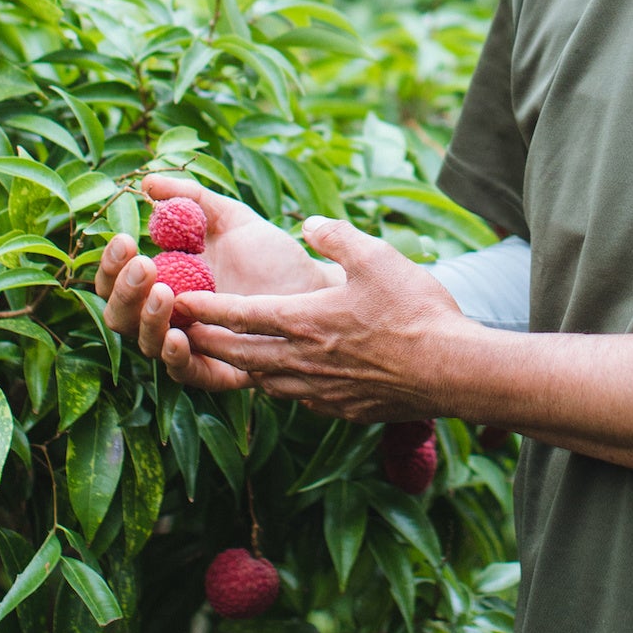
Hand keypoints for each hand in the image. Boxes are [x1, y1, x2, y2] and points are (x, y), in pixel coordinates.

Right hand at [95, 175, 343, 394]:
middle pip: (121, 315)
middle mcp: (171, 317)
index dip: (112, 264)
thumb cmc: (271, 253)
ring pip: (148, 344)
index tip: (125, 239)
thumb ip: (190, 199)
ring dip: (147, 319)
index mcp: (164, 281)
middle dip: (124, 291)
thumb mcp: (228, 218)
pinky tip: (180, 336)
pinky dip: (177, 357)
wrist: (316, 283)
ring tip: (162, 294)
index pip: (118, 281)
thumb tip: (148, 181)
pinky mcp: (222, 369)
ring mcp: (194, 344)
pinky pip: (188, 372)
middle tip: (142, 265)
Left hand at [177, 216, 469, 419]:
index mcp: (304, 321)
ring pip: (264, 382)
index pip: (240, 314)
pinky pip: (297, 399)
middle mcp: (302, 361)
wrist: (452, 370)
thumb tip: (309, 224)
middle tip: (185, 334)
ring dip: (240, 368)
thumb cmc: (415, 311)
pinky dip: (279, 387)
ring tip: (228, 357)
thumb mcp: (377, 256)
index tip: (180, 300)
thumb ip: (336, 237)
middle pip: (240, 355)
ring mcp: (321, 390)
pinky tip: (285, 380)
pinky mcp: (342, 408)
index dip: (207, 306)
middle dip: (209, 343)